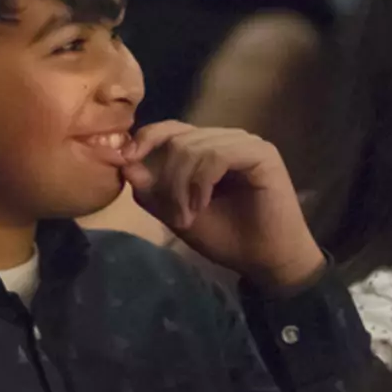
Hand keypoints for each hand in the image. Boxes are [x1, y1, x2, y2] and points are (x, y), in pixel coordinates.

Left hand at [120, 122, 324, 289]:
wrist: (266, 262)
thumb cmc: (227, 238)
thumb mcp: (178, 214)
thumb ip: (153, 192)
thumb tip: (125, 165)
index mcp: (208, 148)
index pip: (170, 129)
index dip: (146, 140)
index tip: (127, 161)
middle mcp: (226, 139)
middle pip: (178, 140)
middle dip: (167, 180)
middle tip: (175, 216)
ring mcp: (245, 144)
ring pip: (193, 148)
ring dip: (181, 186)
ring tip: (188, 217)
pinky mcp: (261, 155)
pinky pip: (216, 155)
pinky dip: (201, 182)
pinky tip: (202, 205)